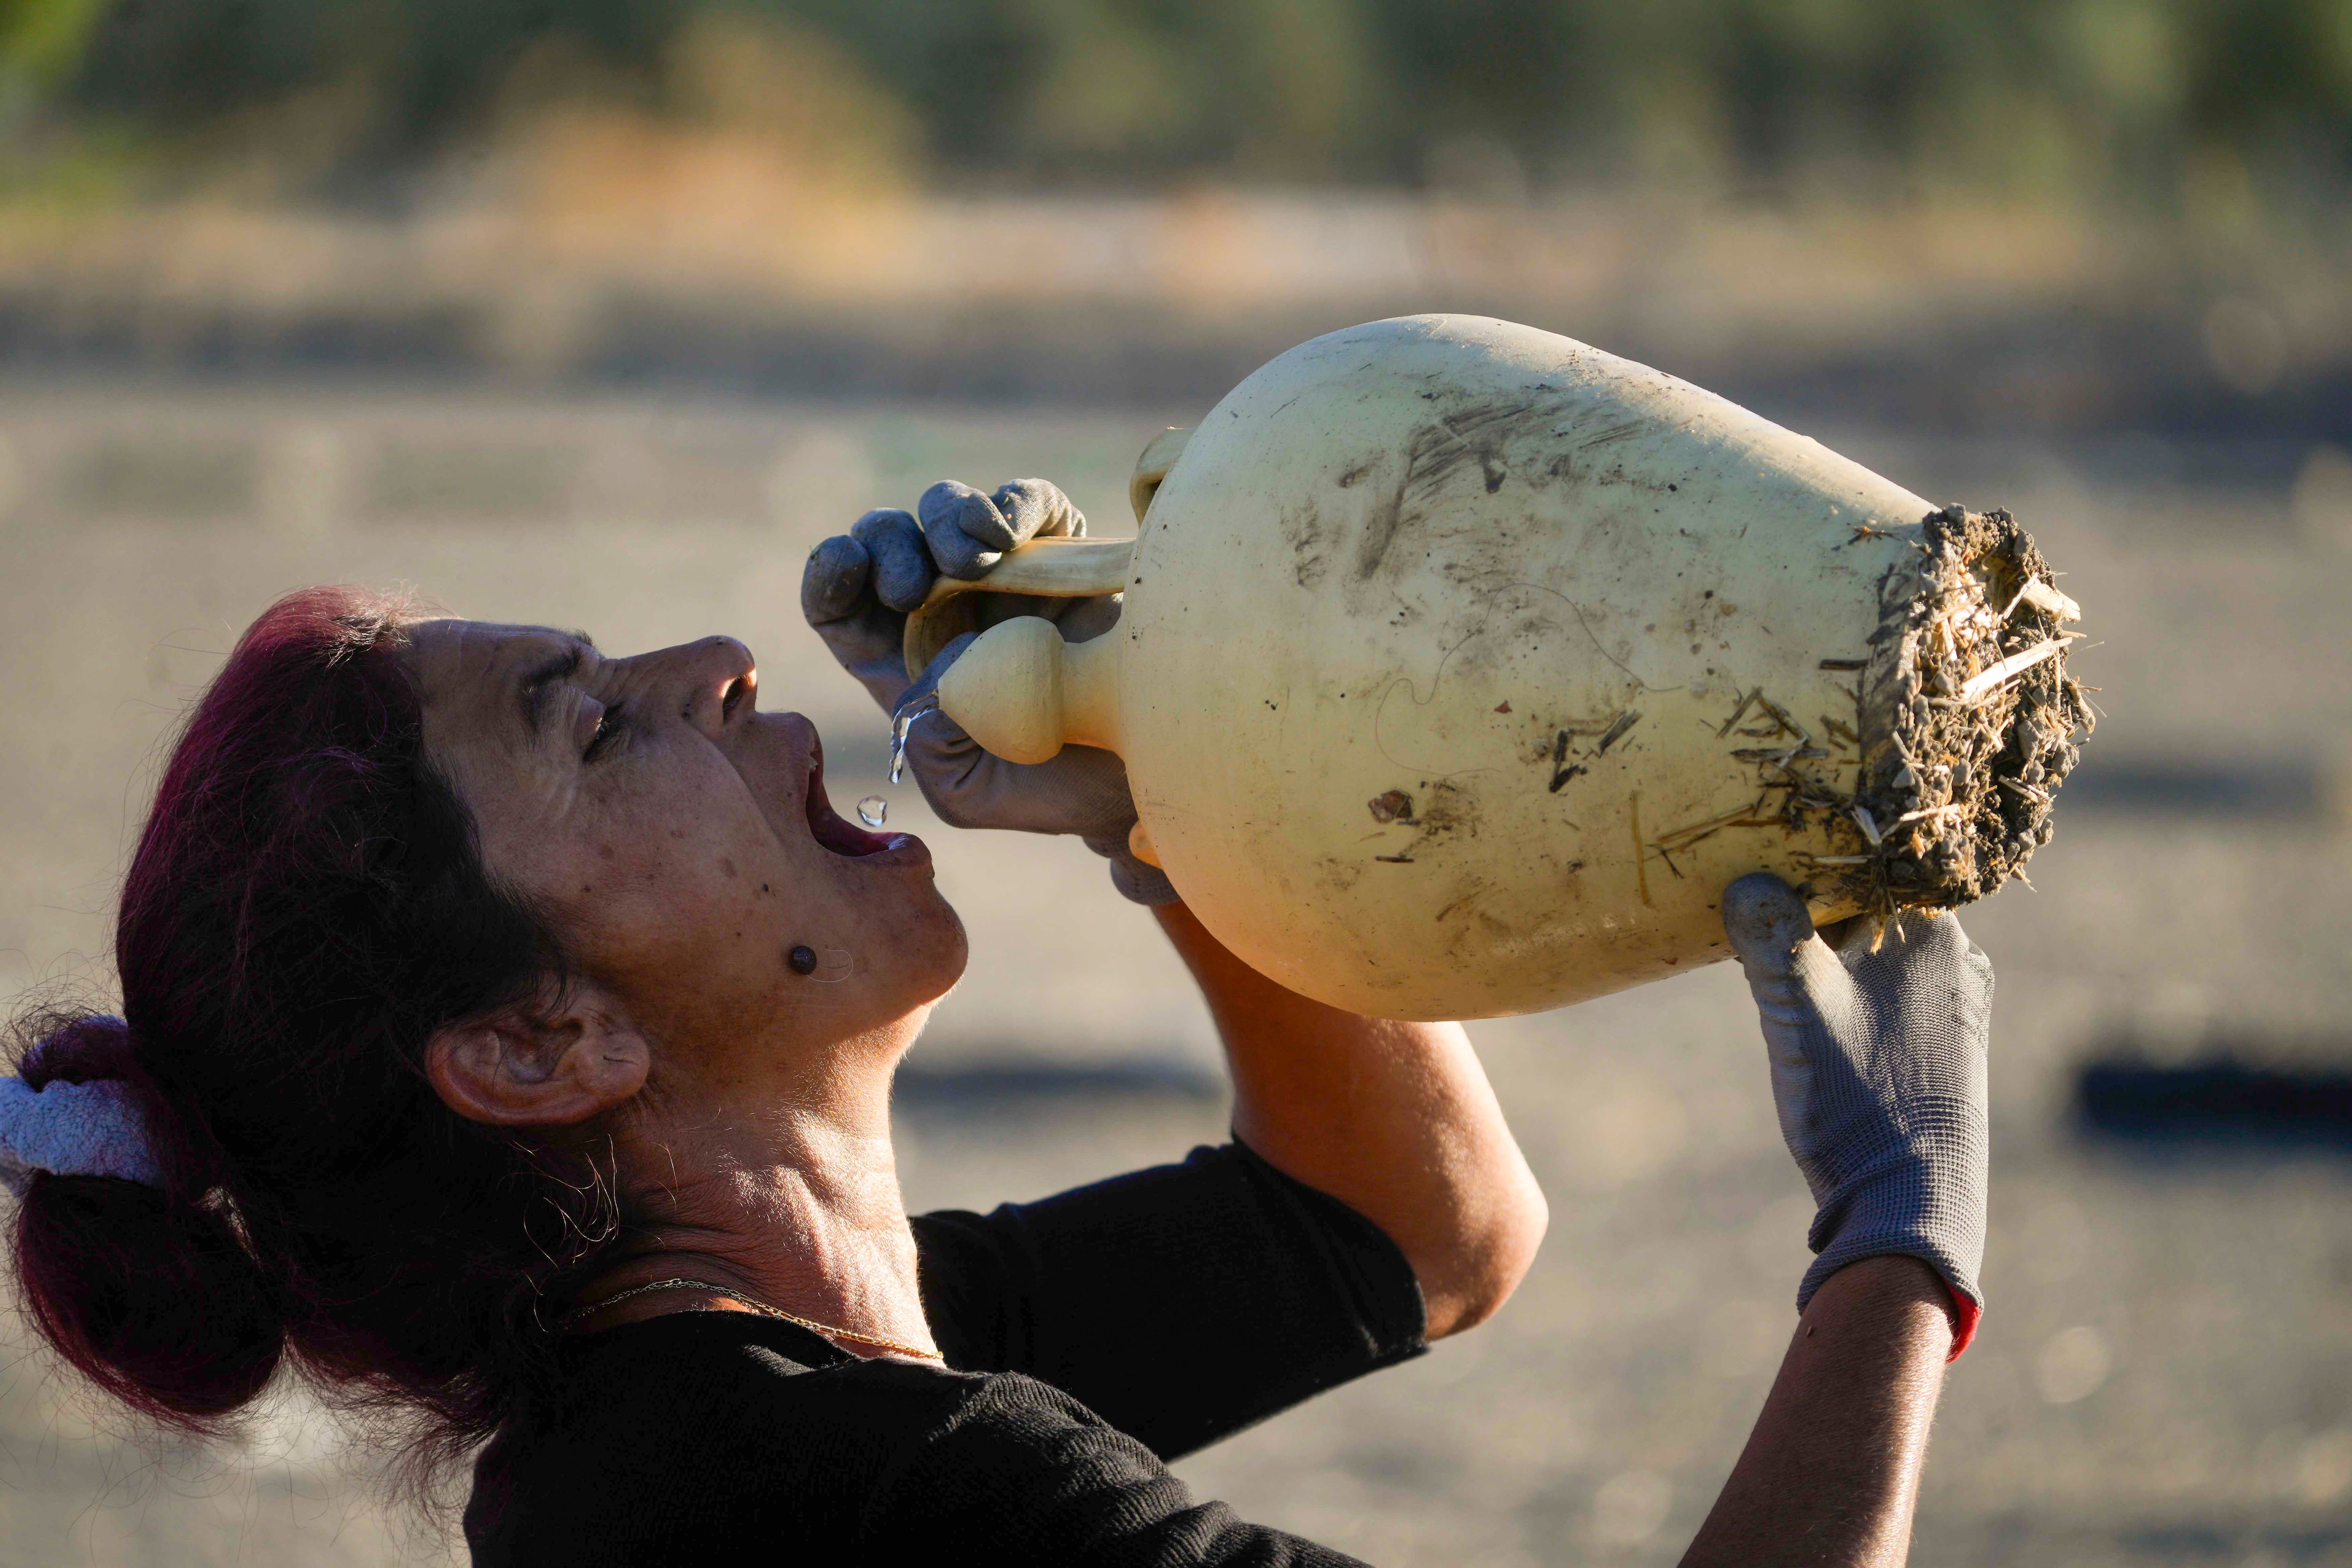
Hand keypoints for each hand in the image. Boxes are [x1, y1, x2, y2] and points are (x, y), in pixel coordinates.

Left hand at [801, 477, 1173, 904]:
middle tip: (912, 587)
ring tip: (973, 554)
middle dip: (886, 545)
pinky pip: (1028, 504)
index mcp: (908, 668)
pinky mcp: (1063, 553)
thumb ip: (928, 748)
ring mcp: (1006, 576)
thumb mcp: (970, 793)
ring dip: (945, 518)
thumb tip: (941, 667)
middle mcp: (949, 613)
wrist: (1154, 766)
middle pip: (886, 543)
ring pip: (946, 510)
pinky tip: (1008, 534)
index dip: (829, 578)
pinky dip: (1014, 503)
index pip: (843, 610)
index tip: (843, 562)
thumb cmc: (1059, 785)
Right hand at [1721, 874, 1990, 1353]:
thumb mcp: (1796, 1008)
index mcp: (1933, 933)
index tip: (1756, 883)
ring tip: (1785, 987)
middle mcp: (1959, 960)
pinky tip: (1821, 1026)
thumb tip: (1745, 881)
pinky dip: (1851, 993)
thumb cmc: (1858, 1101)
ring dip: (1829, 959)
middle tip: (1758, 936)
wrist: (1912, 1205)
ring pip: (1877, 953)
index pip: (1860, 867)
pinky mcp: (1950, 1046)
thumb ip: (1769, 935)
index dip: (1802, 871)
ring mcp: (1960, 1006)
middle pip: (1868, 908)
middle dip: (1812, 917)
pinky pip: (1891, 992)